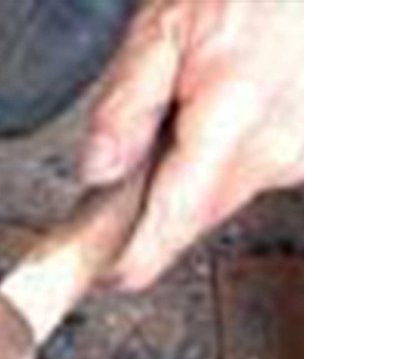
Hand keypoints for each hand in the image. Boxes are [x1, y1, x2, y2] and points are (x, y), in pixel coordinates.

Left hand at [81, 0, 303, 290]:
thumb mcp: (162, 31)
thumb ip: (127, 105)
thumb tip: (96, 173)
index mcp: (232, 116)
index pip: (173, 222)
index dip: (132, 259)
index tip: (104, 273)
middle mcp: (278, 148)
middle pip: (193, 217)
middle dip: (156, 205)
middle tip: (136, 163)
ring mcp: (304, 158)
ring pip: (223, 199)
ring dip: (196, 178)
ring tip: (193, 120)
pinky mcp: (316, 161)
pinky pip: (255, 180)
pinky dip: (231, 162)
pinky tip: (231, 120)